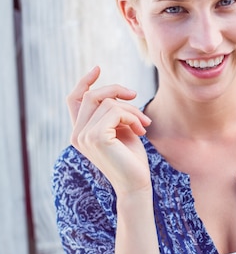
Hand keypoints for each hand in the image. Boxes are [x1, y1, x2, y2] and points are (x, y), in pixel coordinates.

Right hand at [67, 67, 152, 194]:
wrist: (136, 185)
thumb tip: (115, 93)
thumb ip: (113, 113)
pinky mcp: (96, 137)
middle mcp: (77, 134)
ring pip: (108, 103)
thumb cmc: (132, 159)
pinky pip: (116, 111)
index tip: (98, 69)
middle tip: (135, 96)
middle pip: (92, 95)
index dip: (85, 82)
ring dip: (132, 109)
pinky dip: (132, 116)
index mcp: (79, 133)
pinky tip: (141, 130)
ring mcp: (84, 136)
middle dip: (116, 91)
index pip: (74, 100)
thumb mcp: (121, 130)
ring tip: (143, 125)